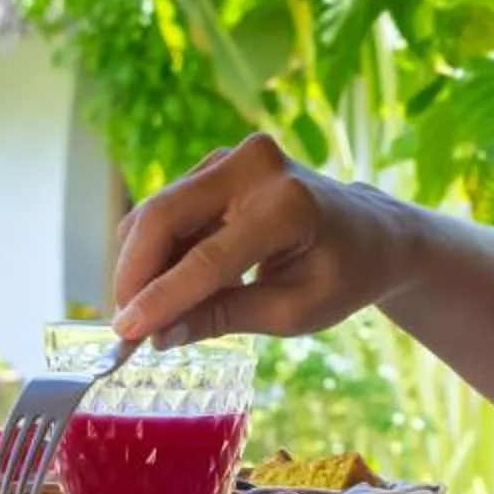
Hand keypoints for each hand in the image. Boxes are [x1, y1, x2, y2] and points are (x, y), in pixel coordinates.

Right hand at [110, 132, 417, 346]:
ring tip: (143, 314)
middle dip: (134, 275)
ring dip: (140, 265)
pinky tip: (166, 287)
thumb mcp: (294, 310)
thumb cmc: (342, 275)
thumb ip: (225, 317)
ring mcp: (234, 157)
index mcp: (288, 205)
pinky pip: (169, 209)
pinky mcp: (217, 163)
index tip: (125, 336)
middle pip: (164, 216)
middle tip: (122, 327)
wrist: (371, 231)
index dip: (161, 298)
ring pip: (158, 212)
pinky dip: (157, 251)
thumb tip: (158, 336)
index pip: (207, 258)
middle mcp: (256, 166)